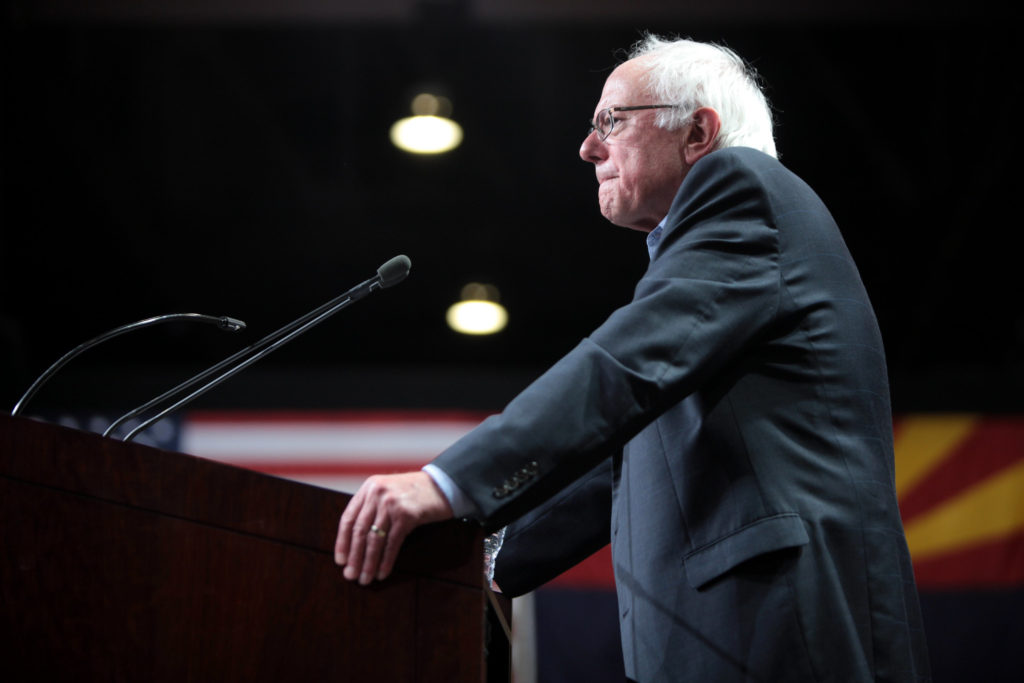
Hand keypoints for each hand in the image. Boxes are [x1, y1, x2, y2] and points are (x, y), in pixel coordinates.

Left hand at [334, 471, 453, 584]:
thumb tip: (355, 541)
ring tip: (365, 578)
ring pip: (374, 539)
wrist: (444, 485)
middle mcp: (377, 493)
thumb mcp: (388, 492)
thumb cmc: (416, 492)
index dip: (342, 542)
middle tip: (350, 575)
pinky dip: (385, 561)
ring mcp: (392, 503)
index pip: (349, 518)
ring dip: (368, 563)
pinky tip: (382, 572)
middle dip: (354, 556)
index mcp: (369, 487)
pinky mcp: (407, 515)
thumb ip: (372, 507)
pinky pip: (392, 543)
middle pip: (359, 531)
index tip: (341, 560)